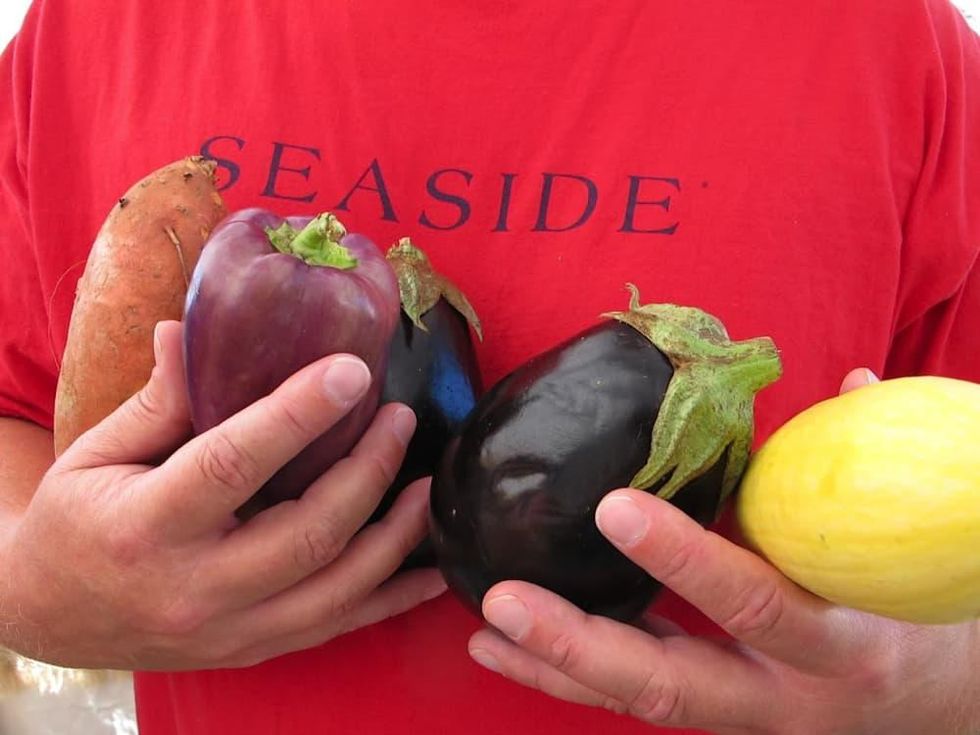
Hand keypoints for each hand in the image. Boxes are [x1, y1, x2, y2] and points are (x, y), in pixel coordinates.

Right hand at [1, 321, 444, 670]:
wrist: (50, 615)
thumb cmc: (75, 521)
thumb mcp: (98, 452)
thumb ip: (158, 399)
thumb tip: (191, 327)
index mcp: (146, 526)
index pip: (233, 465)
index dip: (297, 415)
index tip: (351, 371)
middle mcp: (194, 588)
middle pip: (307, 533)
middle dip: (366, 471)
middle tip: (398, 418)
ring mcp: (231, 630)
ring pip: (337, 588)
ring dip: (394, 533)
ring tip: (424, 482)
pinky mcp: (256, 649)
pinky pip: (339, 627)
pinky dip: (393, 598)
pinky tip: (434, 570)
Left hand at [467, 369, 979, 733]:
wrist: (952, 707)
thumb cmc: (932, 615)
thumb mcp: (911, 551)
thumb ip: (869, 463)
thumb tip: (849, 381)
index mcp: (840, 644)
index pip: (754, 602)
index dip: (684, 558)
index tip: (615, 506)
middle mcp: (786, 696)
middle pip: (672, 683)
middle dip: (583, 645)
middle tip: (506, 601)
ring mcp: (746, 716)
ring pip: (641, 703)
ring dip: (558, 668)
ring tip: (486, 631)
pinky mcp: (720, 715)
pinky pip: (636, 702)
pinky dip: (571, 678)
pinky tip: (507, 651)